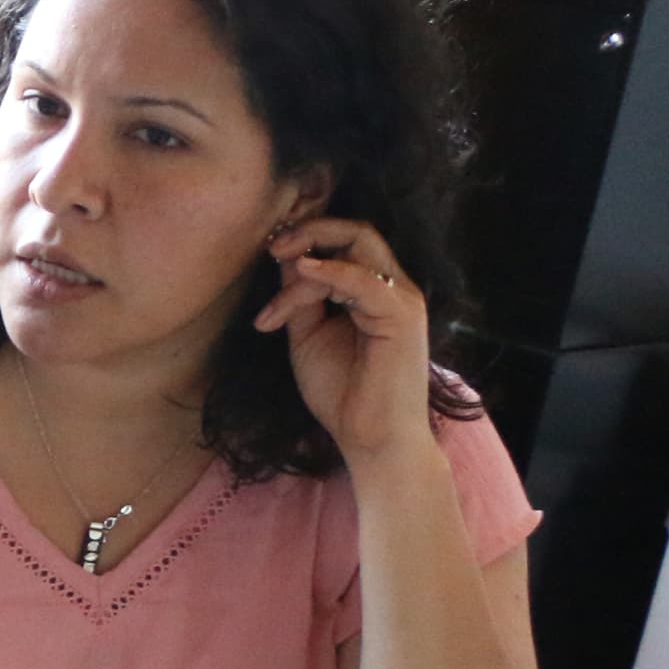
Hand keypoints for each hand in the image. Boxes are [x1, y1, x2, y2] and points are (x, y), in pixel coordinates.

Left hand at [255, 216, 432, 473]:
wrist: (369, 438)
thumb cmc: (342, 393)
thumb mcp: (308, 336)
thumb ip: (299, 299)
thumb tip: (285, 260)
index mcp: (373, 291)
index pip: (346, 242)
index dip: (306, 238)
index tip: (266, 249)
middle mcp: (392, 288)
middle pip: (358, 233)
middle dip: (310, 230)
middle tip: (270, 245)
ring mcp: (401, 299)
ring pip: (357, 250)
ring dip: (307, 261)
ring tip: (275, 281)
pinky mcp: (402, 316)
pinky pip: (364, 279)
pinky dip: (330, 271)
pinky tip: (300, 271)